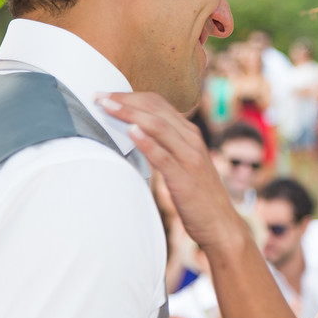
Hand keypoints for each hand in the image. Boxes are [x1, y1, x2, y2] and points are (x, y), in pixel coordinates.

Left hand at [96, 92, 241, 250]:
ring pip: (158, 126)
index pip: (158, 103)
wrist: (220, 223)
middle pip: (156, 109)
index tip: (107, 95)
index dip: (131, 96)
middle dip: (125, 100)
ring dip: (130, 113)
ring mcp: (190, 157)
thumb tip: (133, 135)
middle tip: (98, 96)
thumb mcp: (182, 163)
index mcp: (190, 133)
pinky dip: (147, 141)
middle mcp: (191, 139)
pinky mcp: (184, 177)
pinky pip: (163, 156)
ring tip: (107, 107)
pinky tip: (131, 132)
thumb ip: (163, 147)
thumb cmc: (197, 194)